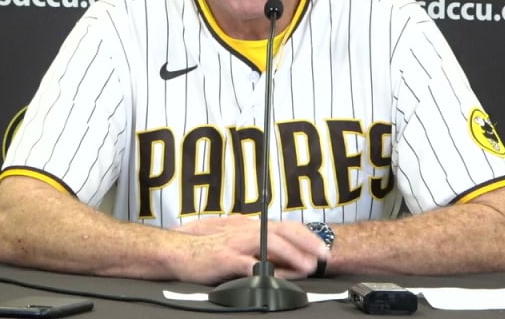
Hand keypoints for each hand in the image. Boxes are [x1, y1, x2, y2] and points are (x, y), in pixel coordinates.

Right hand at [173, 216, 325, 282]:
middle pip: (283, 232)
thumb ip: (262, 253)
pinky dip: (263, 270)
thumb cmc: (211, 251)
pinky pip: (248, 263)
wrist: (182, 252)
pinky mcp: (226, 258)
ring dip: (291, 255)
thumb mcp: (241, 248)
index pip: (286, 227)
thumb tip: (287, 264)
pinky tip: (274, 277)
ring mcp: (237, 243)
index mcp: (253, 228)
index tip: (322, 247)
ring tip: (306, 266)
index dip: (306, 236)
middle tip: (323, 255)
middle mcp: (247, 231)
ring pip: (269, 244)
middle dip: (306, 243)